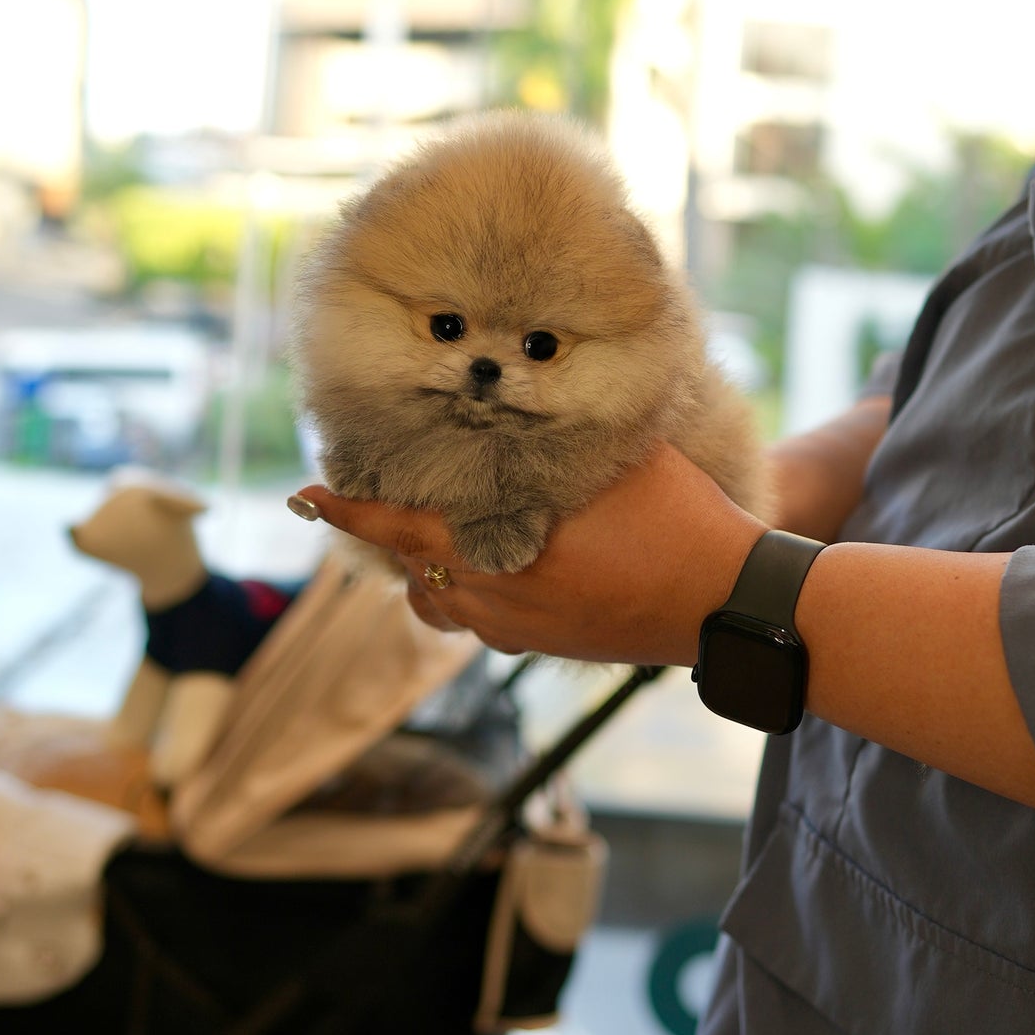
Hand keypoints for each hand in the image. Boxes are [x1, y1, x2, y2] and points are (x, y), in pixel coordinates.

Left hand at [294, 442, 765, 665]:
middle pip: (409, 570)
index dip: (348, 511)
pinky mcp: (543, 647)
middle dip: (387, 537)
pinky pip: (480, 621)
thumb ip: (555, 431)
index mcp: (497, 549)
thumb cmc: (675, 518)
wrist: (727, 601)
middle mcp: (492, 599)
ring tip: (435, 532)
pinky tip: (496, 559)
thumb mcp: (612, 457)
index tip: (307, 495)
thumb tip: (516, 387)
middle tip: (368, 502)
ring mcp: (516, 632)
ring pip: (439, 603)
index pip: (396, 529)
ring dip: (426, 570)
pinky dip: (468, 590)